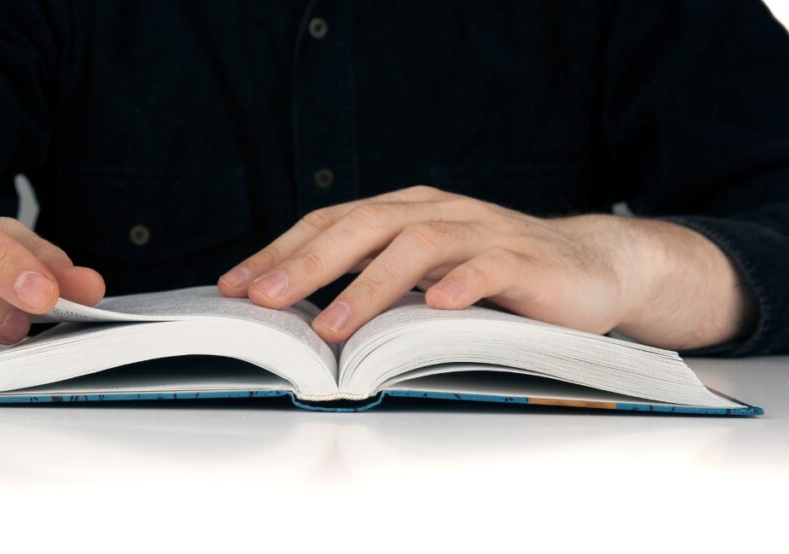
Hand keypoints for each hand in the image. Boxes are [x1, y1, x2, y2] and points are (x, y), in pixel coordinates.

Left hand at [218, 186, 754, 348]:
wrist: (588, 267)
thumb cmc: (491, 276)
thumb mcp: (422, 276)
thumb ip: (374, 284)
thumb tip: (300, 318)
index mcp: (403, 211)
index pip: (328, 223)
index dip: (279, 252)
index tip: (235, 287)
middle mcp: (435, 212)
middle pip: (361, 226)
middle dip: (307, 265)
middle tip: (263, 300)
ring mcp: (479, 231)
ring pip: (415, 245)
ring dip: (368, 286)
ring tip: (332, 326)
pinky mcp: (522, 259)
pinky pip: (486, 267)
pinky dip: (459, 285)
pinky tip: (434, 307)